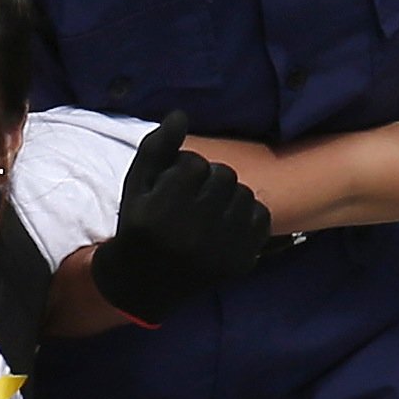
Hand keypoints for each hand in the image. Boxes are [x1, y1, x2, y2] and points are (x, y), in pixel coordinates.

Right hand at [87, 115, 273, 325]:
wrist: (144, 283)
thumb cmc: (139, 225)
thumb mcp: (136, 185)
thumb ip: (156, 148)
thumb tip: (180, 115)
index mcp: (162, 213)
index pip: (194, 164)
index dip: (184, 169)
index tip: (172, 186)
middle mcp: (194, 232)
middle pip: (224, 176)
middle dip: (209, 181)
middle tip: (192, 198)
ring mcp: (220, 250)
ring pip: (244, 193)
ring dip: (228, 197)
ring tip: (208, 212)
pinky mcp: (240, 263)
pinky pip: (261, 217)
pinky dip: (246, 215)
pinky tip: (225, 225)